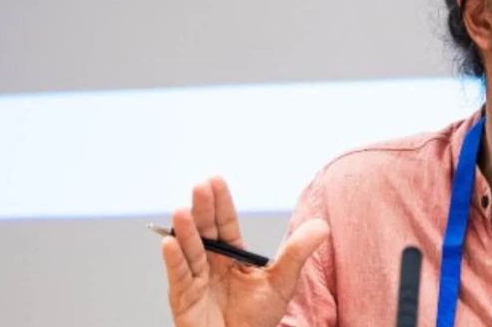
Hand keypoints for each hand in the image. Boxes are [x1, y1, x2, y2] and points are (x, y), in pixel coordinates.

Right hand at [160, 176, 329, 326]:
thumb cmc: (257, 319)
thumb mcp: (282, 282)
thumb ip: (297, 253)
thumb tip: (322, 226)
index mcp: (232, 255)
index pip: (226, 224)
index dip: (220, 203)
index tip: (215, 180)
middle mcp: (210, 262)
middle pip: (205, 231)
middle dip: (202, 209)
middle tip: (200, 187)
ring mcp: (195, 279)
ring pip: (190, 250)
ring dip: (185, 231)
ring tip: (181, 212)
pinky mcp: (183, 298)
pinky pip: (178, 277)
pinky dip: (174, 260)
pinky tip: (169, 243)